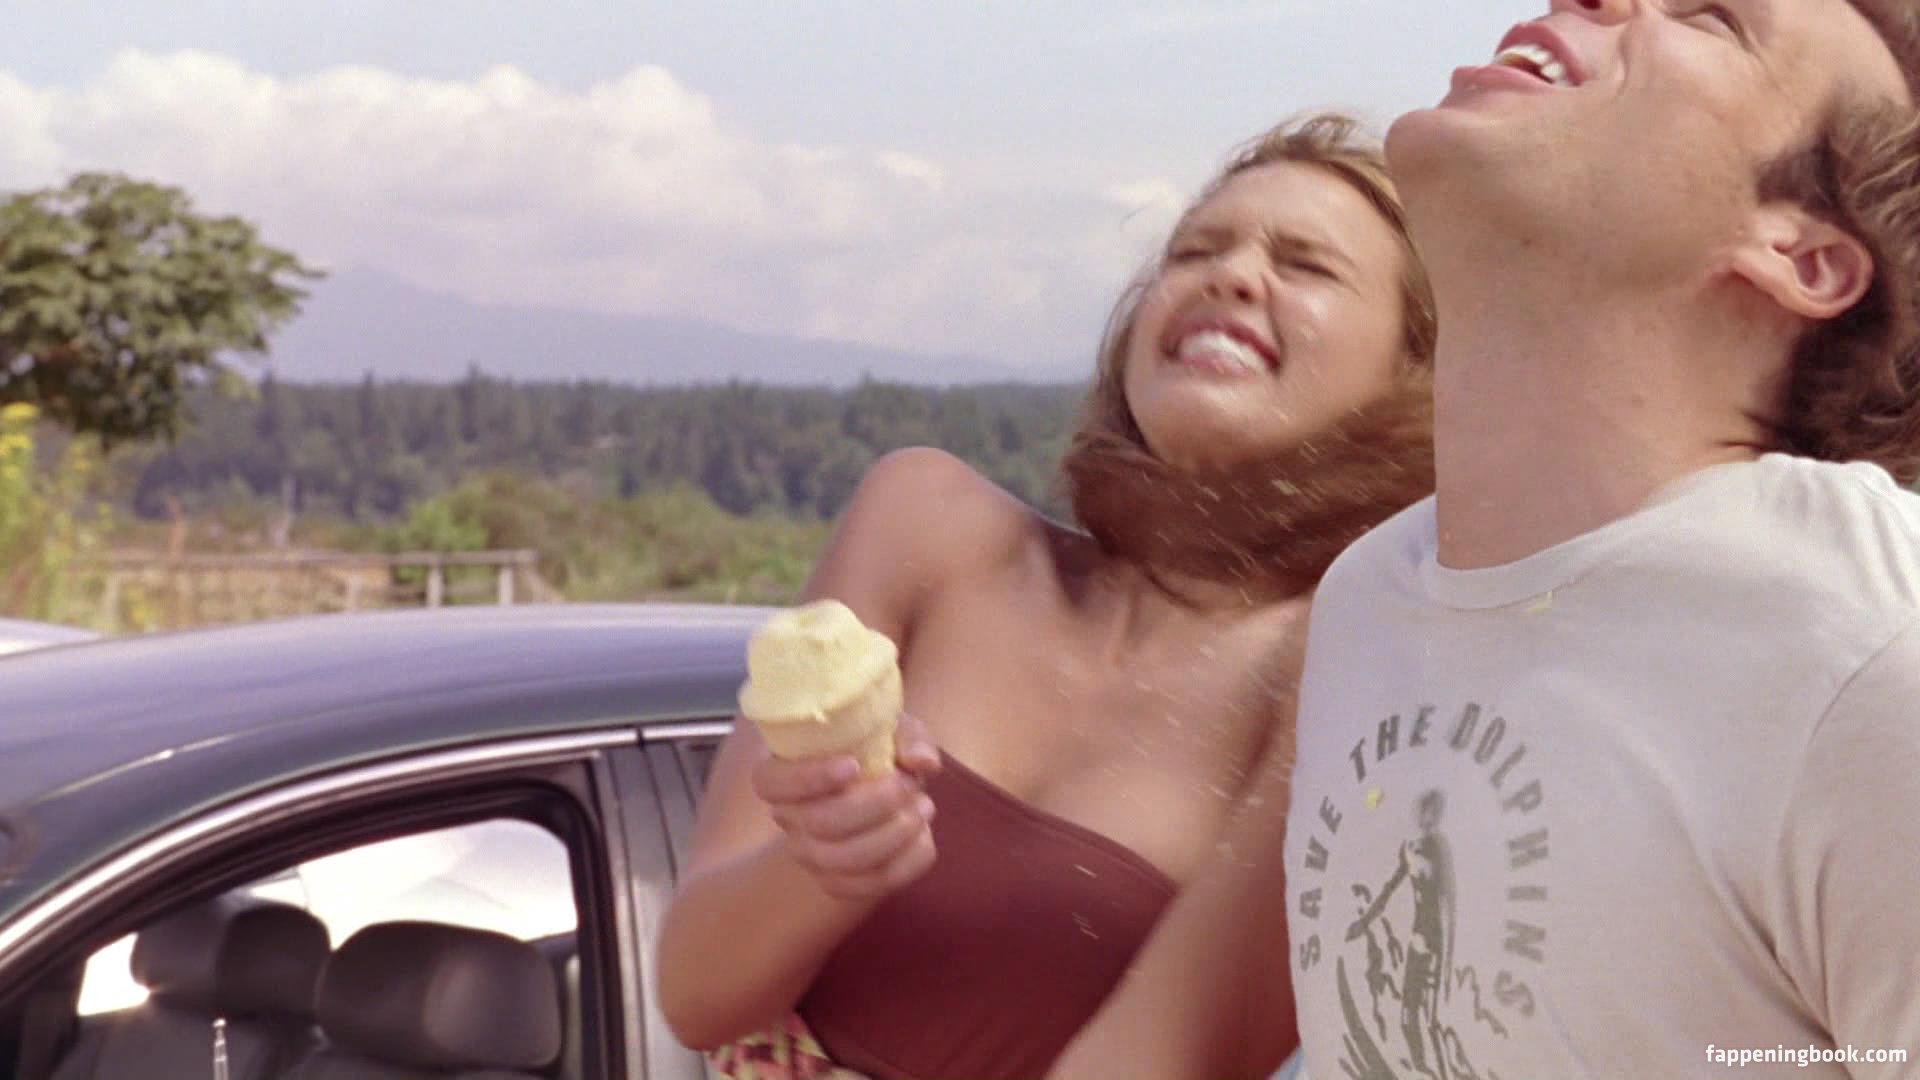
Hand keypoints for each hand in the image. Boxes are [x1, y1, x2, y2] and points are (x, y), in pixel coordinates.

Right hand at [751, 714, 942, 900]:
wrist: (878, 796)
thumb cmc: (874, 752)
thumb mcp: (890, 729)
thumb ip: (908, 737)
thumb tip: (922, 761)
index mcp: (782, 772)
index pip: (772, 782)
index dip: (808, 777)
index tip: (854, 766)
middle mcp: (788, 818)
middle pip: (820, 823)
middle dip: (875, 804)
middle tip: (909, 783)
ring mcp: (810, 855)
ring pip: (845, 860)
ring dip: (894, 834)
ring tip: (923, 806)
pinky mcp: (838, 883)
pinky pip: (870, 885)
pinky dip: (908, 862)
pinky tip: (924, 836)